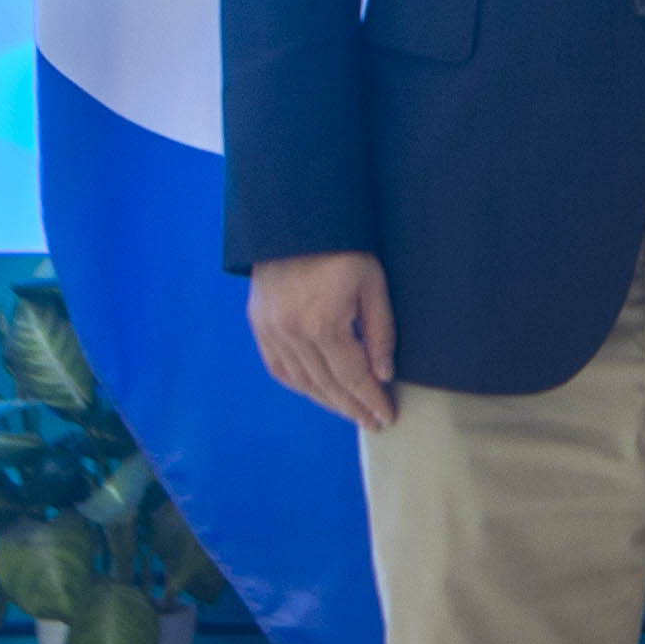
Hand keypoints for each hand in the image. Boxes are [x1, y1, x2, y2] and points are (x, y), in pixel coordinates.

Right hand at [249, 251, 394, 432]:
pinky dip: (299, 385)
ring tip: (350, 411)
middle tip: (373, 422)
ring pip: (301, 382)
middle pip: (327, 385)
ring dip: (327, 401)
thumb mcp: (372, 283)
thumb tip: (382, 374)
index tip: (386, 416)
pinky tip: (318, 393)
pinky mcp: (258, 324)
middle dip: (353, 407)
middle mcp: (292, 333)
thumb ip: (380, 332)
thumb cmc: (342, 248)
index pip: (353, 376)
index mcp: (323, 323)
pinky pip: (278, 368)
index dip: (370, 400)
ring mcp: (270, 330)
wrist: (294, 221)